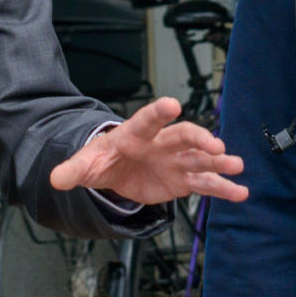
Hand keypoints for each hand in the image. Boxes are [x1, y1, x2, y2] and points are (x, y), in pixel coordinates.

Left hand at [48, 98, 248, 204]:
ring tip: (236, 166)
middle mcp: (160, 144)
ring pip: (200, 159)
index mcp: (134, 135)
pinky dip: (222, 187)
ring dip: (218, 162)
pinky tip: (240, 192)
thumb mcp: (85, 165)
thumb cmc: (102, 159)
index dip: (157, 113)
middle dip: (199, 138)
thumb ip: (73, 170)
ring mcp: (174, 161)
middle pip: (182, 136)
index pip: (145, 121)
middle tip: (215, 145)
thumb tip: (55, 179)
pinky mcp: (182, 180)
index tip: (172, 104)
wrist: (115, 171)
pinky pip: (205, 183)